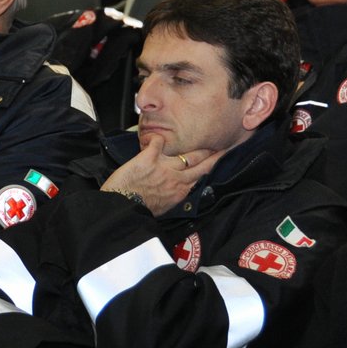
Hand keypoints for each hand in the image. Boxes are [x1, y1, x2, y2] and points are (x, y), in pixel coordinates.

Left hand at [102, 132, 221, 215]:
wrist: (122, 207)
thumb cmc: (140, 211)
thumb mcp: (165, 209)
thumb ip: (175, 197)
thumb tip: (180, 192)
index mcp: (181, 192)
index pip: (204, 177)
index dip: (214, 168)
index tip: (222, 161)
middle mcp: (177, 178)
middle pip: (202, 164)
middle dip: (215, 156)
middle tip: (224, 148)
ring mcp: (164, 166)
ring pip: (186, 154)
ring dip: (193, 148)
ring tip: (200, 140)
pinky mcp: (149, 157)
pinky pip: (158, 142)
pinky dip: (158, 138)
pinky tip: (159, 136)